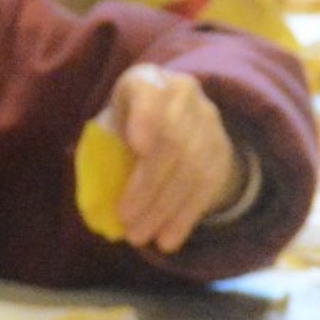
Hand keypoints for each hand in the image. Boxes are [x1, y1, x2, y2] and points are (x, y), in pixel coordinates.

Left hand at [98, 64, 246, 253]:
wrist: (172, 117)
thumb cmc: (125, 126)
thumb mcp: (108, 128)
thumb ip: (101, 153)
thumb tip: (97, 203)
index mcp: (147, 81)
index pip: (149, 91)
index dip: (146, 117)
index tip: (137, 147)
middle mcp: (184, 93)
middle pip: (173, 141)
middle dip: (148, 187)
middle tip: (127, 221)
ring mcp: (209, 120)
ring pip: (192, 168)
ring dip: (165, 208)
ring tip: (140, 237)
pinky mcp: (222, 149)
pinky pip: (208, 186)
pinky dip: (186, 216)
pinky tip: (168, 239)